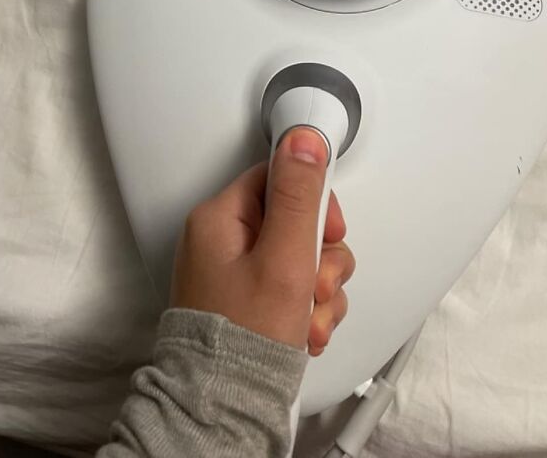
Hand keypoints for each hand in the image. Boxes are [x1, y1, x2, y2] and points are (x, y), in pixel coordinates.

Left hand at [170, 127, 354, 352]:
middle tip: (314, 283)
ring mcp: (235, 272)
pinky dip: (308, 307)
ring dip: (319, 288)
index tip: (326, 232)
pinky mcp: (248, 299)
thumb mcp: (283, 259)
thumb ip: (298, 196)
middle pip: (295, 220)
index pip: (278, 177)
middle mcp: (223, 241)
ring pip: (301, 255)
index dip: (313, 203)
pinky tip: (303, 329)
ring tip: (307, 316)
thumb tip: (302, 139)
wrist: (228, 408)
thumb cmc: (244, 339)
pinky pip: (293, 284)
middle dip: (320, 257)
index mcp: (220, 219)